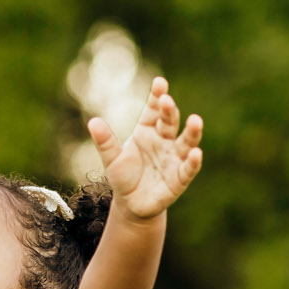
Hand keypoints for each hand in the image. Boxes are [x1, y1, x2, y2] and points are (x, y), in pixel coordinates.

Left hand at [87, 77, 202, 219]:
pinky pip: (188, 168)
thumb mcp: (112, 159)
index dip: (157, 97)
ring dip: (192, 131)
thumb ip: (105, 142)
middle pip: (170, 122)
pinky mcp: (180, 178)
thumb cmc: (123, 177)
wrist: (131, 204)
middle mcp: (165, 140)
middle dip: (169, 111)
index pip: (154, 110)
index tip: (159, 83)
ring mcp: (174, 158)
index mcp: (148, 131)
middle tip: (166, 100)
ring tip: (195, 120)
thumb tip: (93, 122)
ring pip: (186, 141)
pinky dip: (193, 161)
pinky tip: (195, 153)